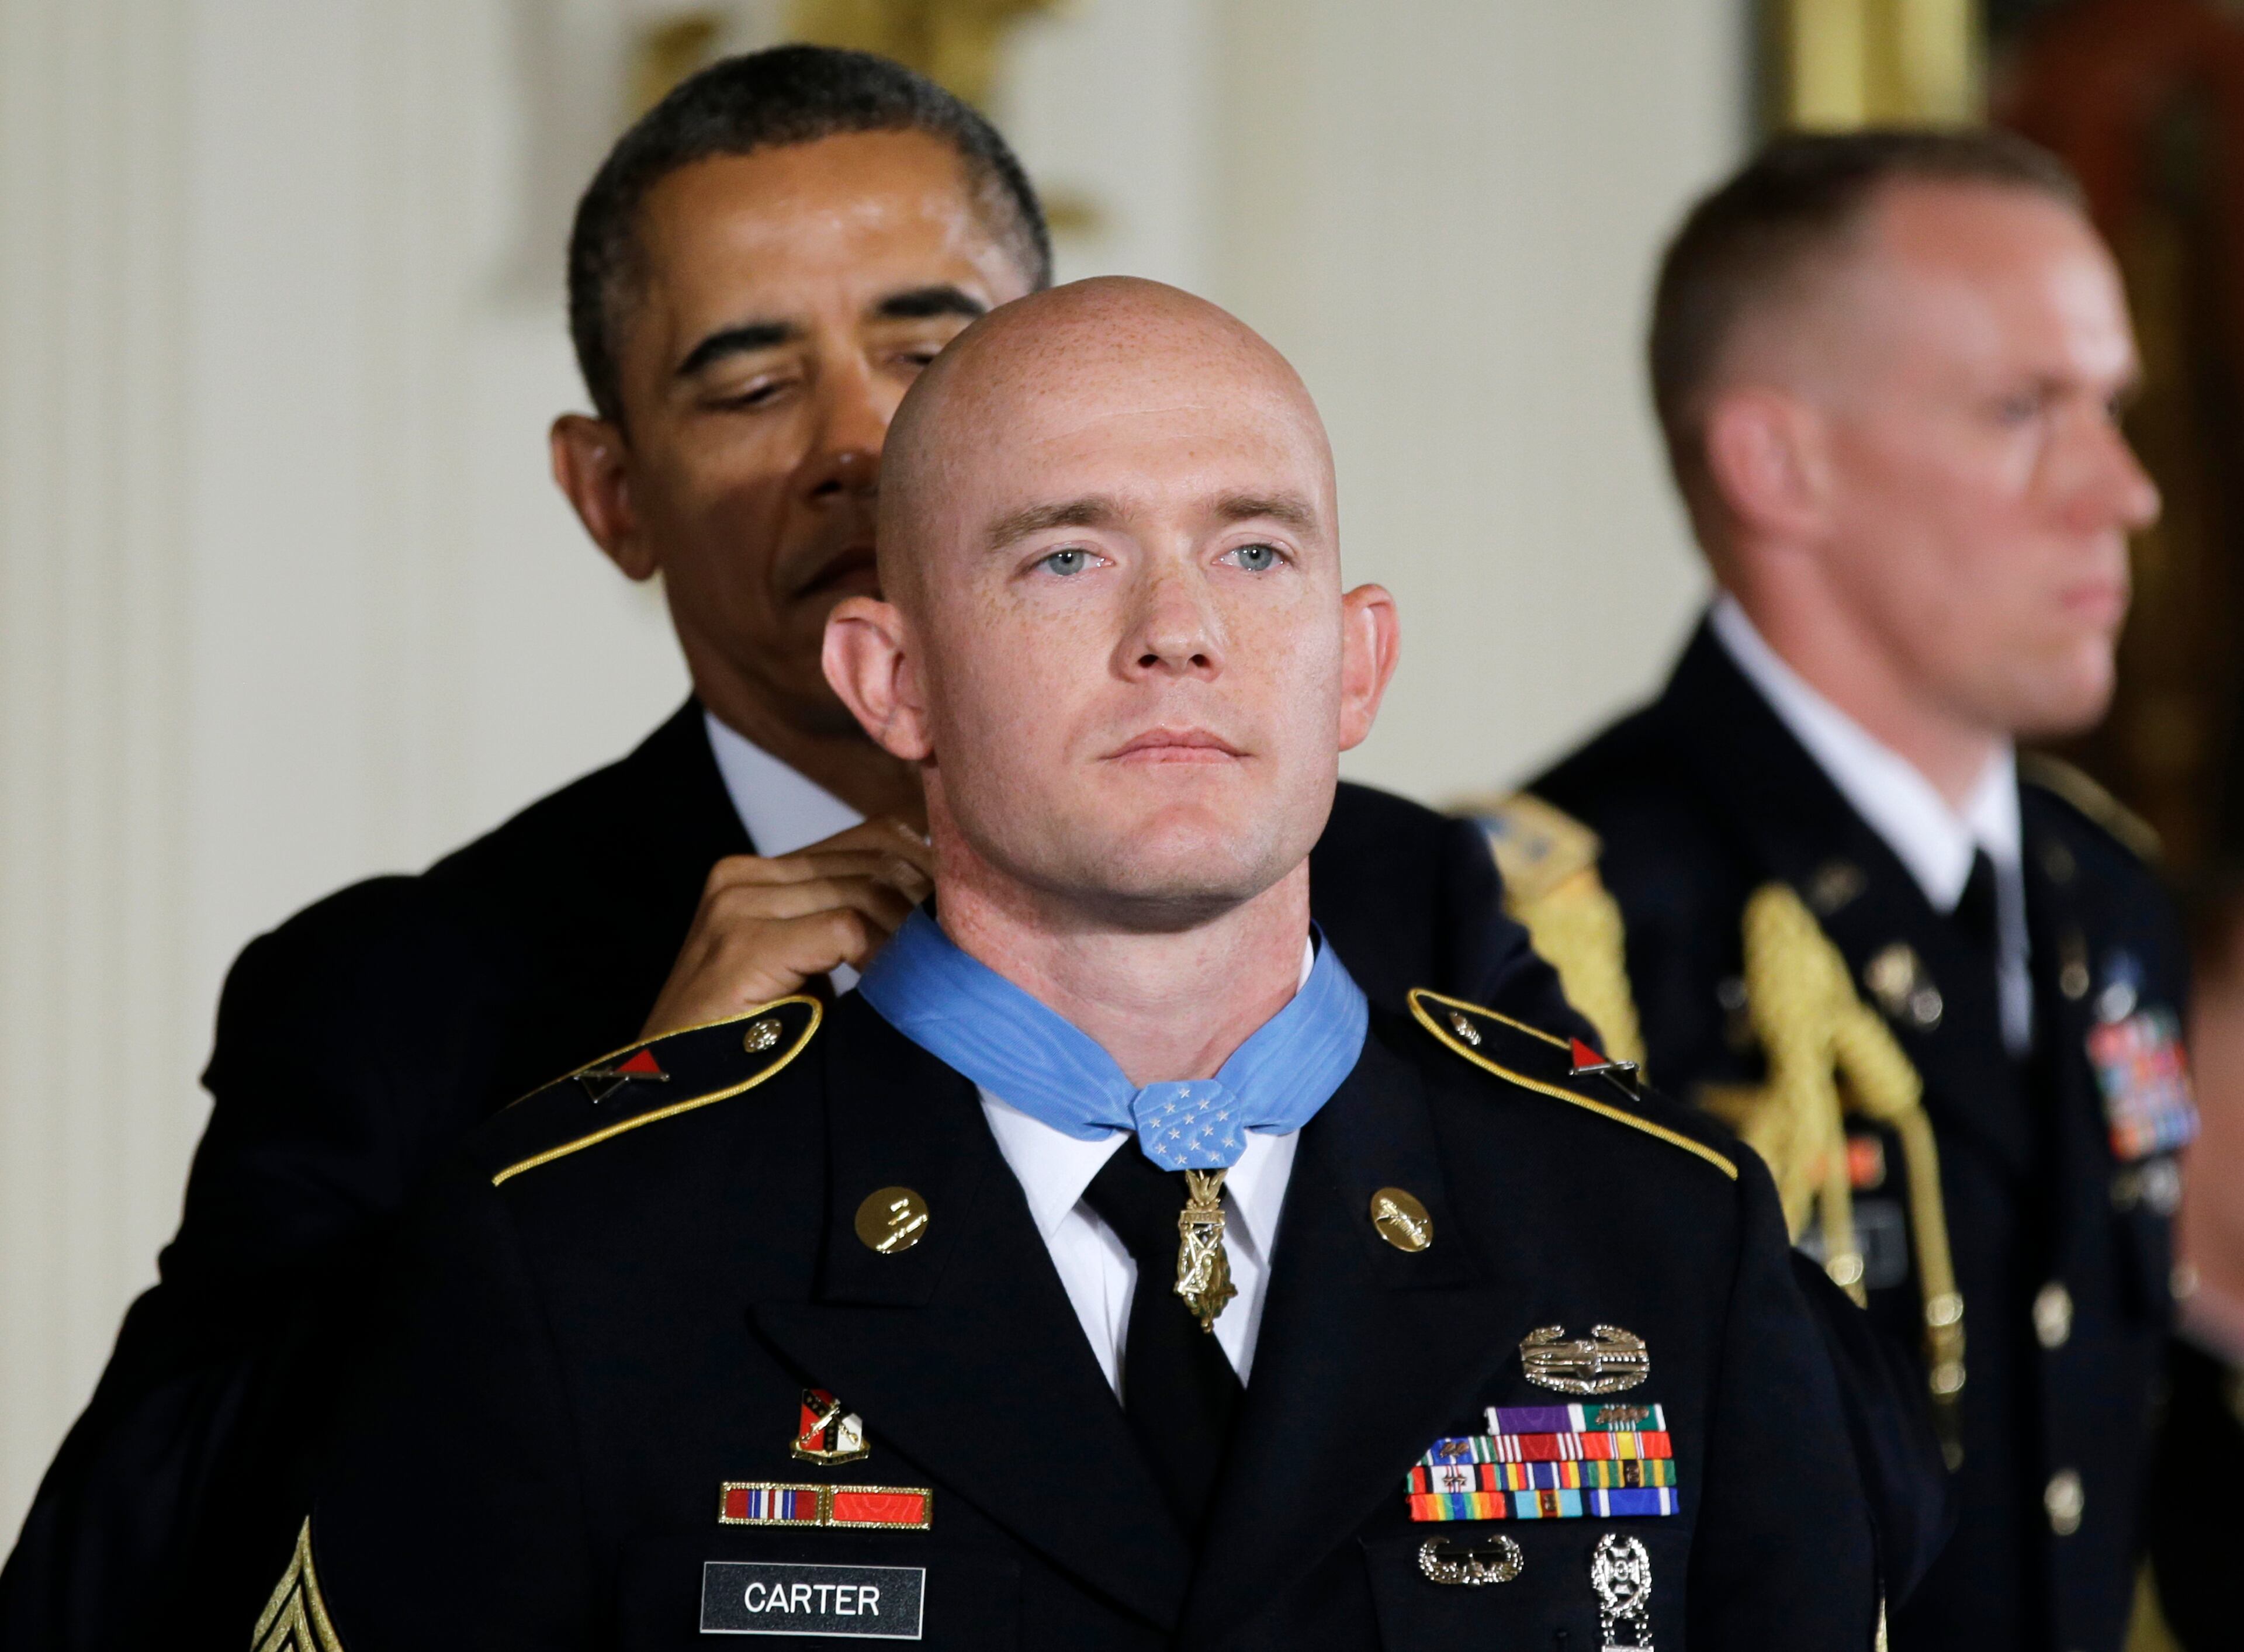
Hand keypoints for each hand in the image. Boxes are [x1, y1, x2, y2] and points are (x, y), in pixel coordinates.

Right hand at [639, 817, 933, 1038]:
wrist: (668, 1094)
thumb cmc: (748, 1043)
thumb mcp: (804, 969)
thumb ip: (848, 926)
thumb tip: (936, 911)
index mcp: (756, 874)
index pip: (871, 838)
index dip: (927, 868)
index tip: (960, 914)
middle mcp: (742, 876)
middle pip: (875, 856)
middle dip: (927, 897)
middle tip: (959, 943)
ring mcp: (738, 905)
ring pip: (867, 888)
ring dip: (911, 932)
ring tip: (934, 970)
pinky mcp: (745, 943)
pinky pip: (848, 926)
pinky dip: (886, 956)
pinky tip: (895, 988)